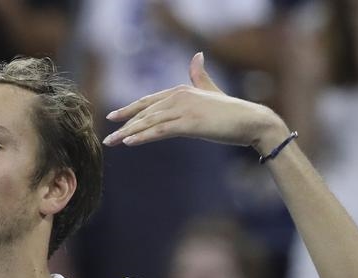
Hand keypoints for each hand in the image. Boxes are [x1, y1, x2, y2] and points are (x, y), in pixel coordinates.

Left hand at [102, 53, 285, 151]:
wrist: (251, 121)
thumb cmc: (232, 111)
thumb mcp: (211, 91)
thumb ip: (200, 76)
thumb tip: (197, 56)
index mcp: (181, 90)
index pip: (149, 101)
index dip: (130, 109)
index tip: (113, 117)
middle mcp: (179, 96)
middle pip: (145, 112)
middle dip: (124, 124)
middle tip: (106, 136)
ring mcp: (184, 109)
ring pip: (149, 122)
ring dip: (128, 133)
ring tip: (112, 142)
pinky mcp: (189, 123)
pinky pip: (160, 131)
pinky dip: (143, 136)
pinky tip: (128, 142)